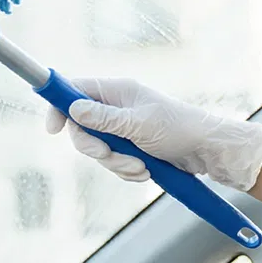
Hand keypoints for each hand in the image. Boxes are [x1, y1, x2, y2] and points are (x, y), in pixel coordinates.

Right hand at [43, 76, 261, 190]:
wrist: (208, 151)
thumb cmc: (180, 129)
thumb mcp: (138, 124)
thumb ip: (104, 119)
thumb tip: (73, 108)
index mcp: (118, 91)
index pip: (76, 91)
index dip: (59, 107)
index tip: (53, 130)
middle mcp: (118, 107)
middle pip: (83, 127)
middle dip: (95, 148)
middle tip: (109, 156)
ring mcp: (125, 129)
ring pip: (99, 150)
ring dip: (116, 164)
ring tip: (140, 167)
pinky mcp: (133, 148)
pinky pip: (115, 163)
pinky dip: (127, 171)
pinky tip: (146, 172)